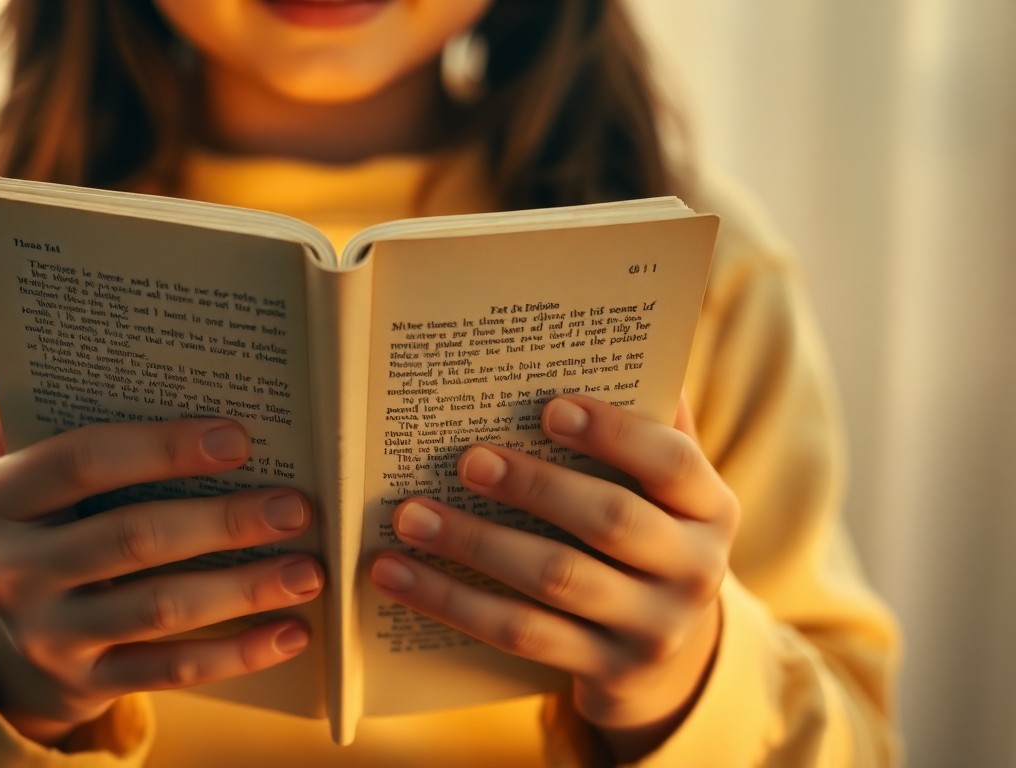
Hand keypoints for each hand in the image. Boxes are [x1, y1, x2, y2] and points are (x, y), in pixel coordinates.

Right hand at [0, 417, 322, 744]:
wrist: (2, 634)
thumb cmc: (44, 518)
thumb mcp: (28, 469)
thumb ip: (61, 413)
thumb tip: (132, 345)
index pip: (81, 461)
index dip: (162, 447)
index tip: (238, 440)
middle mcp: (9, 571)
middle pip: (132, 539)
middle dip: (224, 521)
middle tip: (297, 507)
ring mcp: (45, 636)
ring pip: (160, 610)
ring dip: (243, 589)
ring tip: (308, 570)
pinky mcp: (83, 683)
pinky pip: (171, 670)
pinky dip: (238, 654)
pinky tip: (292, 633)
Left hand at [370, 395, 737, 759]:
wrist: (669, 659)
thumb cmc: (647, 536)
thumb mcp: (663, 491)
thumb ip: (644, 426)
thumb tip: (599, 341)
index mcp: (710, 508)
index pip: (672, 463)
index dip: (614, 433)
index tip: (549, 406)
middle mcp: (695, 570)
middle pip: (611, 522)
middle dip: (534, 486)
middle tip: (466, 459)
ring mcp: (651, 628)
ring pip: (554, 581)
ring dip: (474, 545)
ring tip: (408, 516)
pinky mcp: (604, 670)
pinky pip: (517, 634)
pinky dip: (450, 601)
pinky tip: (397, 574)